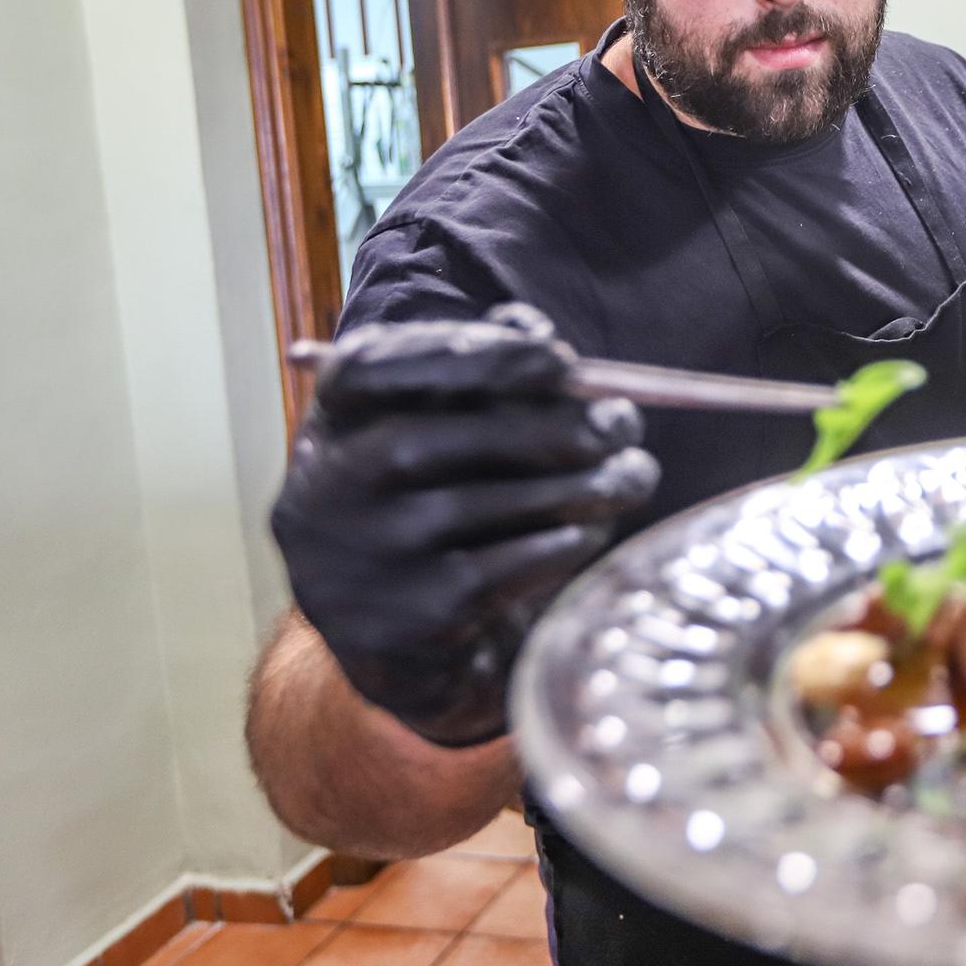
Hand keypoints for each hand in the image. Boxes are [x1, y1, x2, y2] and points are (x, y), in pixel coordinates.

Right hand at [271, 304, 658, 746]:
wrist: (400, 638)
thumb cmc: (433, 501)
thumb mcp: (437, 429)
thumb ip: (477, 372)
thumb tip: (533, 327)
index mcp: (334, 422)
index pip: (374, 366)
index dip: (468, 354)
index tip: (560, 358)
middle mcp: (332, 487)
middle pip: (438, 440)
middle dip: (550, 426)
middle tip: (624, 422)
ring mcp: (364, 557)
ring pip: (484, 504)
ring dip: (579, 485)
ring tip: (634, 474)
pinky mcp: (410, 618)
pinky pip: (504, 567)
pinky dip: (562, 541)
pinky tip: (594, 528)